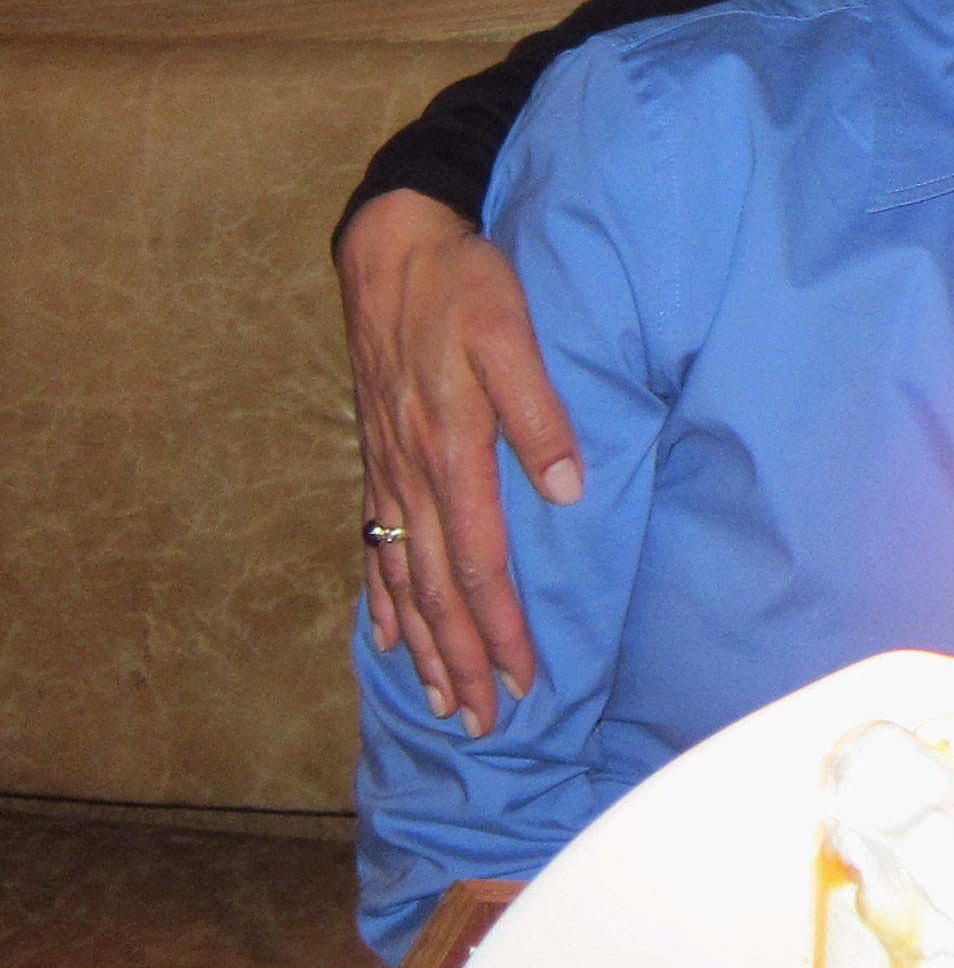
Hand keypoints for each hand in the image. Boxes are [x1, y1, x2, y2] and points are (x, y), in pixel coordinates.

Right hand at [338, 189, 580, 735]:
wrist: (392, 244)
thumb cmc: (464, 284)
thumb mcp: (512, 333)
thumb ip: (537, 411)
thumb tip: (564, 488)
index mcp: (451, 447)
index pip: (479, 561)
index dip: (500, 625)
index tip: (523, 678)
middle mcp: (413, 471)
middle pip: (438, 588)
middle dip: (464, 659)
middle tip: (486, 722)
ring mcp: (389, 468)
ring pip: (405, 577)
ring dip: (427, 645)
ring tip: (444, 701)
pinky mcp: (379, 456)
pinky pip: (376, 541)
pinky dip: (383, 597)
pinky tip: (390, 638)